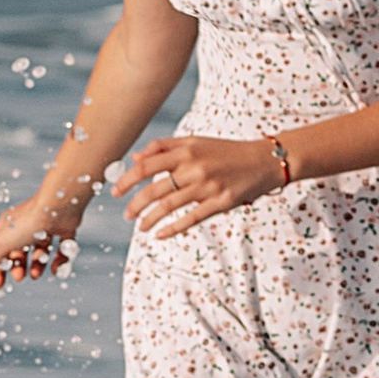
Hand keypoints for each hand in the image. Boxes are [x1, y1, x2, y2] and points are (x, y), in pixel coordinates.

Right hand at [0, 188, 86, 288]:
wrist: (57, 207)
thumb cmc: (27, 224)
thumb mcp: (2, 244)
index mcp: (9, 224)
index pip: (0, 248)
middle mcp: (27, 224)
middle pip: (21, 250)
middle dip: (19, 267)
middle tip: (20, 277)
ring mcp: (47, 225)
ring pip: (41, 250)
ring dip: (38, 265)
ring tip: (36, 274)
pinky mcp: (65, 228)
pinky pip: (62, 248)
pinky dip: (59, 261)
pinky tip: (55, 269)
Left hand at [117, 134, 284, 239]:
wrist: (263, 161)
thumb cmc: (226, 151)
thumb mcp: (196, 142)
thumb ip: (165, 148)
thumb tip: (136, 158)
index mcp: (186, 150)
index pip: (147, 166)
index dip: (127, 180)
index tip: (116, 191)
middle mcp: (194, 167)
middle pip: (154, 189)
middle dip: (135, 204)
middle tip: (127, 214)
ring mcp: (207, 186)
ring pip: (169, 206)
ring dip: (150, 219)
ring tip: (141, 227)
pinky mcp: (220, 202)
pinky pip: (191, 218)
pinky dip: (173, 228)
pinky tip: (161, 235)